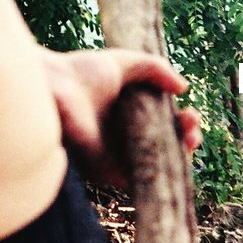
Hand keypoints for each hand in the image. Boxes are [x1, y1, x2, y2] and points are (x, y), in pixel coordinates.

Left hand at [42, 48, 201, 186]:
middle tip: (191, 123)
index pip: (164, 124)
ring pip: (160, 164)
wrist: (51, 89)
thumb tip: (183, 87)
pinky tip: (177, 157)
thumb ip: (155, 69)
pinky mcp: (109, 171)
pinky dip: (163, 173)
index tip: (189, 112)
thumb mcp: (125, 62)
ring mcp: (117, 155)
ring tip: (191, 138)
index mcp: (127, 114)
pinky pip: (142, 180)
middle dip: (187, 136)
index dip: (182, 121)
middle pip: (167, 144)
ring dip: (181, 155)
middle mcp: (123, 136)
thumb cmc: (79, 73)